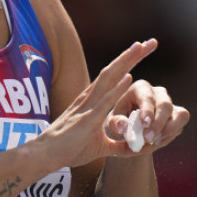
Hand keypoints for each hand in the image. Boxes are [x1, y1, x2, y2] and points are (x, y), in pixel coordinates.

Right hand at [41, 39, 162, 169]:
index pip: (114, 76)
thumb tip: (135, 149)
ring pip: (109, 78)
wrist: (46, 155)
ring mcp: (88, 106)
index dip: (129, 61)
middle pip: (114, 70)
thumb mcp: (99, 147)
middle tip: (150, 42)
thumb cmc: (68, 149)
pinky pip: (104, 101)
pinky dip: (117, 89)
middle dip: (132, 55)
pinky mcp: (87, 119)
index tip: (144, 49)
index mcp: (93, 100)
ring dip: (125, 62)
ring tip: (140, 47)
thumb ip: (117, 146)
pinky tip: (129, 77)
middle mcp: (90, 97)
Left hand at [104, 79, 188, 154]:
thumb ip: (115, 123)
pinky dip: (171, 134)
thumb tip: (122, 125)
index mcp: (140, 88)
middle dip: (158, 123)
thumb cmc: (120, 123)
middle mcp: (157, 92)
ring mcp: (170, 103)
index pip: (147, 97)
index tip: (145, 123)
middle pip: (165, 104)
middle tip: (148, 139)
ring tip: (153, 142)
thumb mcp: (112, 123)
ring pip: (179, 113)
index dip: (147, 110)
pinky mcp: (178, 114)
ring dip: (168, 129)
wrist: (130, 131)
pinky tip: (157, 141)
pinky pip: (181, 123)